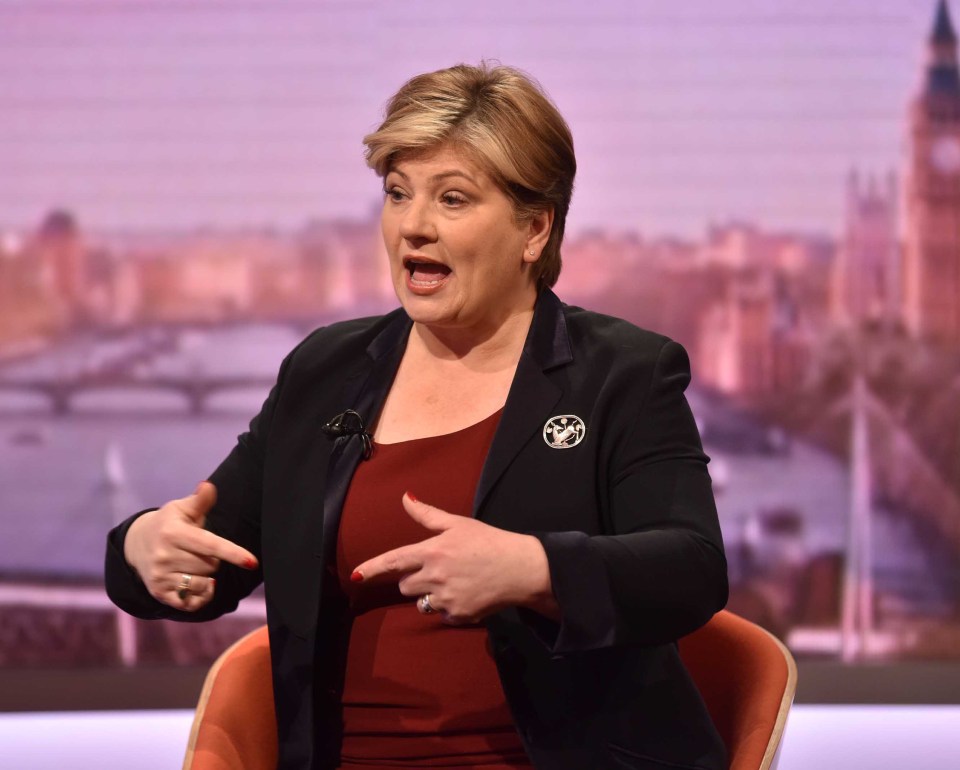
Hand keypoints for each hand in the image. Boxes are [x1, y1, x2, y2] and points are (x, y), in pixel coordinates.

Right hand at [123, 481, 257, 611]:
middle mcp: (164, 556)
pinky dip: (202, 594)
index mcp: (173, 533)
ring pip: (204, 583)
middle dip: (214, 559)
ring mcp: (160, 577)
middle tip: (200, 550)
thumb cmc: (169, 524)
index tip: (253, 562)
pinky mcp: (159, 594)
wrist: (137, 545)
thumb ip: (200, 500)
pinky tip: (198, 583)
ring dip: (208, 577)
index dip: (233, 553)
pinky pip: (192, 602)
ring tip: (195, 564)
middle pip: (211, 566)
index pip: (210, 545)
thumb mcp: (182, 509)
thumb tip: (208, 486)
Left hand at [352, 492, 557, 623]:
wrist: (520, 568)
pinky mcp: (457, 615)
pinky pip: (440, 614)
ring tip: (453, 582)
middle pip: (404, 585)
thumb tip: (405, 498)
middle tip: (437, 569)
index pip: (393, 561)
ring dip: (428, 594)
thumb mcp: (458, 524)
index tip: (355, 576)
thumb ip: (428, 515)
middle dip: (413, 579)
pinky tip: (465, 594)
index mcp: (432, 551)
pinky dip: (448, 607)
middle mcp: (434, 576)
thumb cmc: (489, 542)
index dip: (372, 568)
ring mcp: (445, 598)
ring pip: (420, 602)